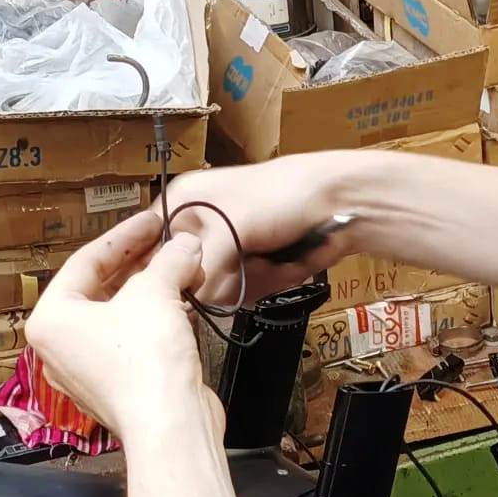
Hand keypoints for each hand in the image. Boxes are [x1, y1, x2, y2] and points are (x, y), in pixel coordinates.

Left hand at [25, 208, 218, 442]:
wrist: (170, 425)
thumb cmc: (146, 360)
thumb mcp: (156, 292)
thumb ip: (169, 259)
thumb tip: (186, 244)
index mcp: (51, 320)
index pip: (86, 261)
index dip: (125, 235)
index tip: (153, 221)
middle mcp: (62, 346)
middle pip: (103, 288)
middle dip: (143, 262)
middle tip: (169, 240)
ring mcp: (90, 369)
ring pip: (122, 314)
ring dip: (155, 289)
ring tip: (186, 268)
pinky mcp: (119, 386)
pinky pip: (135, 340)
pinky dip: (158, 318)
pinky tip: (187, 302)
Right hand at [165, 151, 366, 304]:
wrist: (341, 200)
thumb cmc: (285, 195)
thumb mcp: (232, 228)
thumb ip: (202, 268)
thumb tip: (189, 301)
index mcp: (184, 203)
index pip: (156, 250)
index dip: (177, 271)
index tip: (198, 281)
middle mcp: (203, 225)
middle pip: (195, 278)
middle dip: (232, 277)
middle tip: (256, 259)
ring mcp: (231, 245)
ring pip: (225, 289)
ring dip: (259, 279)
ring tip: (278, 257)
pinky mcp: (256, 262)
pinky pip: (251, 290)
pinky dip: (275, 280)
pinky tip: (289, 262)